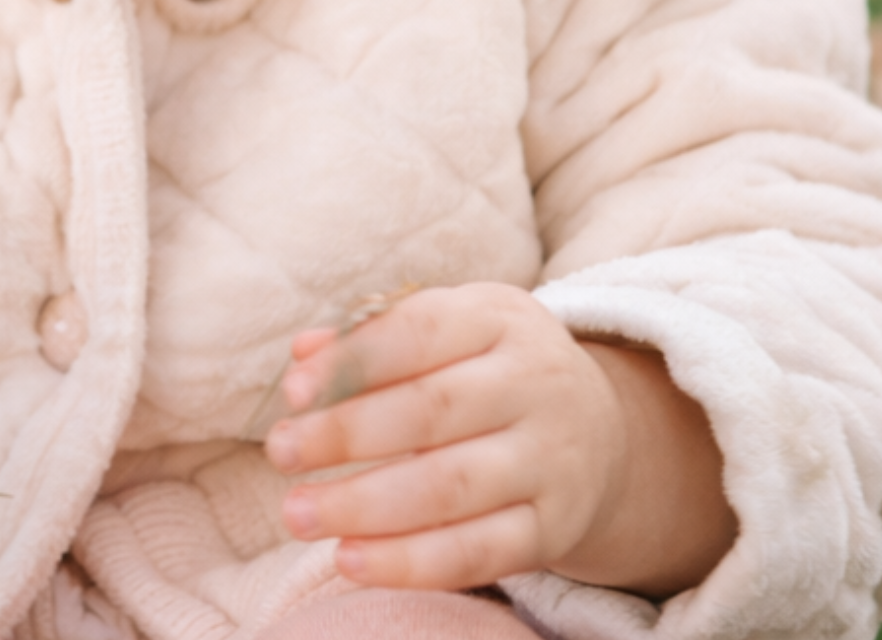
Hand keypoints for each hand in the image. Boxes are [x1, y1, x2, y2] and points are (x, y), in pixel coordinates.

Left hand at [262, 284, 733, 598]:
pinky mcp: (552, 528)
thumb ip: (373, 335)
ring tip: (298, 514)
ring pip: (452, 487)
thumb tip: (302, 354)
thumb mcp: (448, 328)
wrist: (603, 430)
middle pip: (431, 411)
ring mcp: (548, 459)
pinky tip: (350, 560)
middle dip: (345, 435)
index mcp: (499, 318)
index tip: (292, 392)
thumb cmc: (490, 366)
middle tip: (279, 453)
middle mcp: (532, 383)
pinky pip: (479, 552)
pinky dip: (411, 562)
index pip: (420, 332)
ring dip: (365, 505)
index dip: (353, 362)